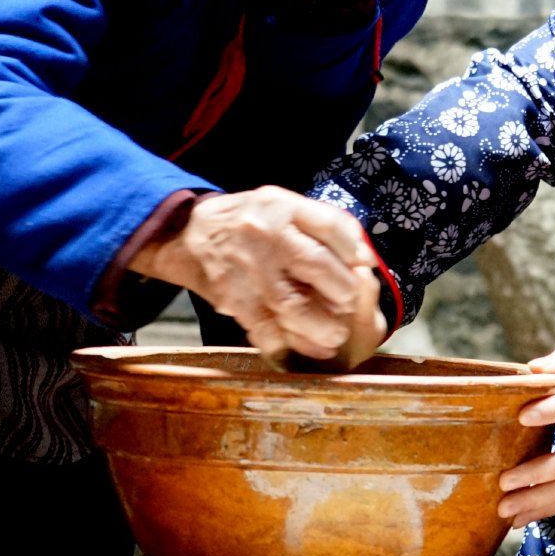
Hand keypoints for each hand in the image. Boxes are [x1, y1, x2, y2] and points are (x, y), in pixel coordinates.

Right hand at [128, 187, 378, 361]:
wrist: (189, 236)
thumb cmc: (250, 222)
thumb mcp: (284, 206)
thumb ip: (326, 226)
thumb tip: (365, 259)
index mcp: (282, 207)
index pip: (331, 226)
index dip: (354, 250)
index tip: (361, 268)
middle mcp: (266, 235)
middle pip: (316, 264)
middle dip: (342, 291)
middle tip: (348, 305)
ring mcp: (250, 270)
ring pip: (292, 304)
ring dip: (321, 325)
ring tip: (334, 335)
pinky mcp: (235, 300)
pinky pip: (267, 329)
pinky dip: (290, 344)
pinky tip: (308, 349)